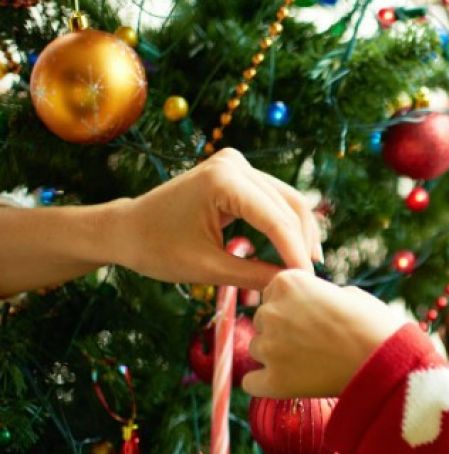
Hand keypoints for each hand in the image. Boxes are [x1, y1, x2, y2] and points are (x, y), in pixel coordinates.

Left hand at [109, 148, 321, 289]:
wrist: (127, 229)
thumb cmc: (158, 249)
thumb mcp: (209, 269)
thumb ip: (256, 275)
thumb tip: (294, 286)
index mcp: (223, 181)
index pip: (276, 220)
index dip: (295, 253)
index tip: (308, 284)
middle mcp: (234, 164)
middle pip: (289, 206)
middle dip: (303, 243)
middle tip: (313, 279)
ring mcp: (237, 165)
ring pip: (287, 201)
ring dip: (300, 234)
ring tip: (307, 268)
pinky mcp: (238, 173)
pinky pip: (274, 200)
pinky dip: (286, 226)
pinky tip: (295, 252)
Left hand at [242, 270, 406, 397]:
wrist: (389, 361)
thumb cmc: (375, 324)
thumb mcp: (348, 294)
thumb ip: (316, 295)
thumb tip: (307, 305)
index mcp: (287, 282)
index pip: (273, 293)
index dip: (294, 306)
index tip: (315, 317)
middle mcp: (271, 311)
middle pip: (263, 320)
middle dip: (283, 329)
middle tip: (314, 341)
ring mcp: (270, 347)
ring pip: (258, 349)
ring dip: (276, 354)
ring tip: (310, 361)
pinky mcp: (274, 381)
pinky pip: (252, 382)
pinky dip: (265, 382)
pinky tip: (286, 381)